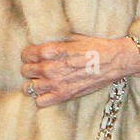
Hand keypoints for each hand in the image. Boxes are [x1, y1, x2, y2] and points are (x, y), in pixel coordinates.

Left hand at [20, 34, 139, 107]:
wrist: (114, 61)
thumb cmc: (96, 46)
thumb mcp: (74, 36)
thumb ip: (55, 41)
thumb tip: (42, 41)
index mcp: (52, 50)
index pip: (26, 54)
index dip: (29, 54)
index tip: (34, 55)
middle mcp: (51, 68)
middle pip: (25, 71)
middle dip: (30, 68)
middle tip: (39, 67)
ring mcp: (56, 84)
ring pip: (29, 88)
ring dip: (34, 83)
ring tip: (43, 80)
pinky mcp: (64, 96)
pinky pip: (40, 102)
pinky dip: (42, 98)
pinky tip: (49, 91)